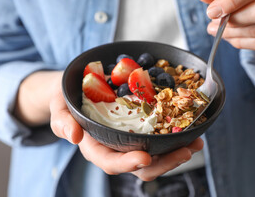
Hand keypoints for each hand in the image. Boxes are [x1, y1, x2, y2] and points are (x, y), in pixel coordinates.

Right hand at [50, 75, 203, 180]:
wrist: (77, 89)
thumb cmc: (66, 100)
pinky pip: (159, 140)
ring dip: (176, 153)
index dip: (128, 163)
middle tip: (185, 151)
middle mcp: (115, 148)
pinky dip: (176, 138)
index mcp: (95, 148)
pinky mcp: (140, 130)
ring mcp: (129, 141)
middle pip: (140, 166)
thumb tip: (73, 136)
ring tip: (195, 144)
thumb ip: (62, 121)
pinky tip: (191, 132)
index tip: (145, 158)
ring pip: (155, 157)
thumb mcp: (58, 107)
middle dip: (164, 163)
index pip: (111, 162)